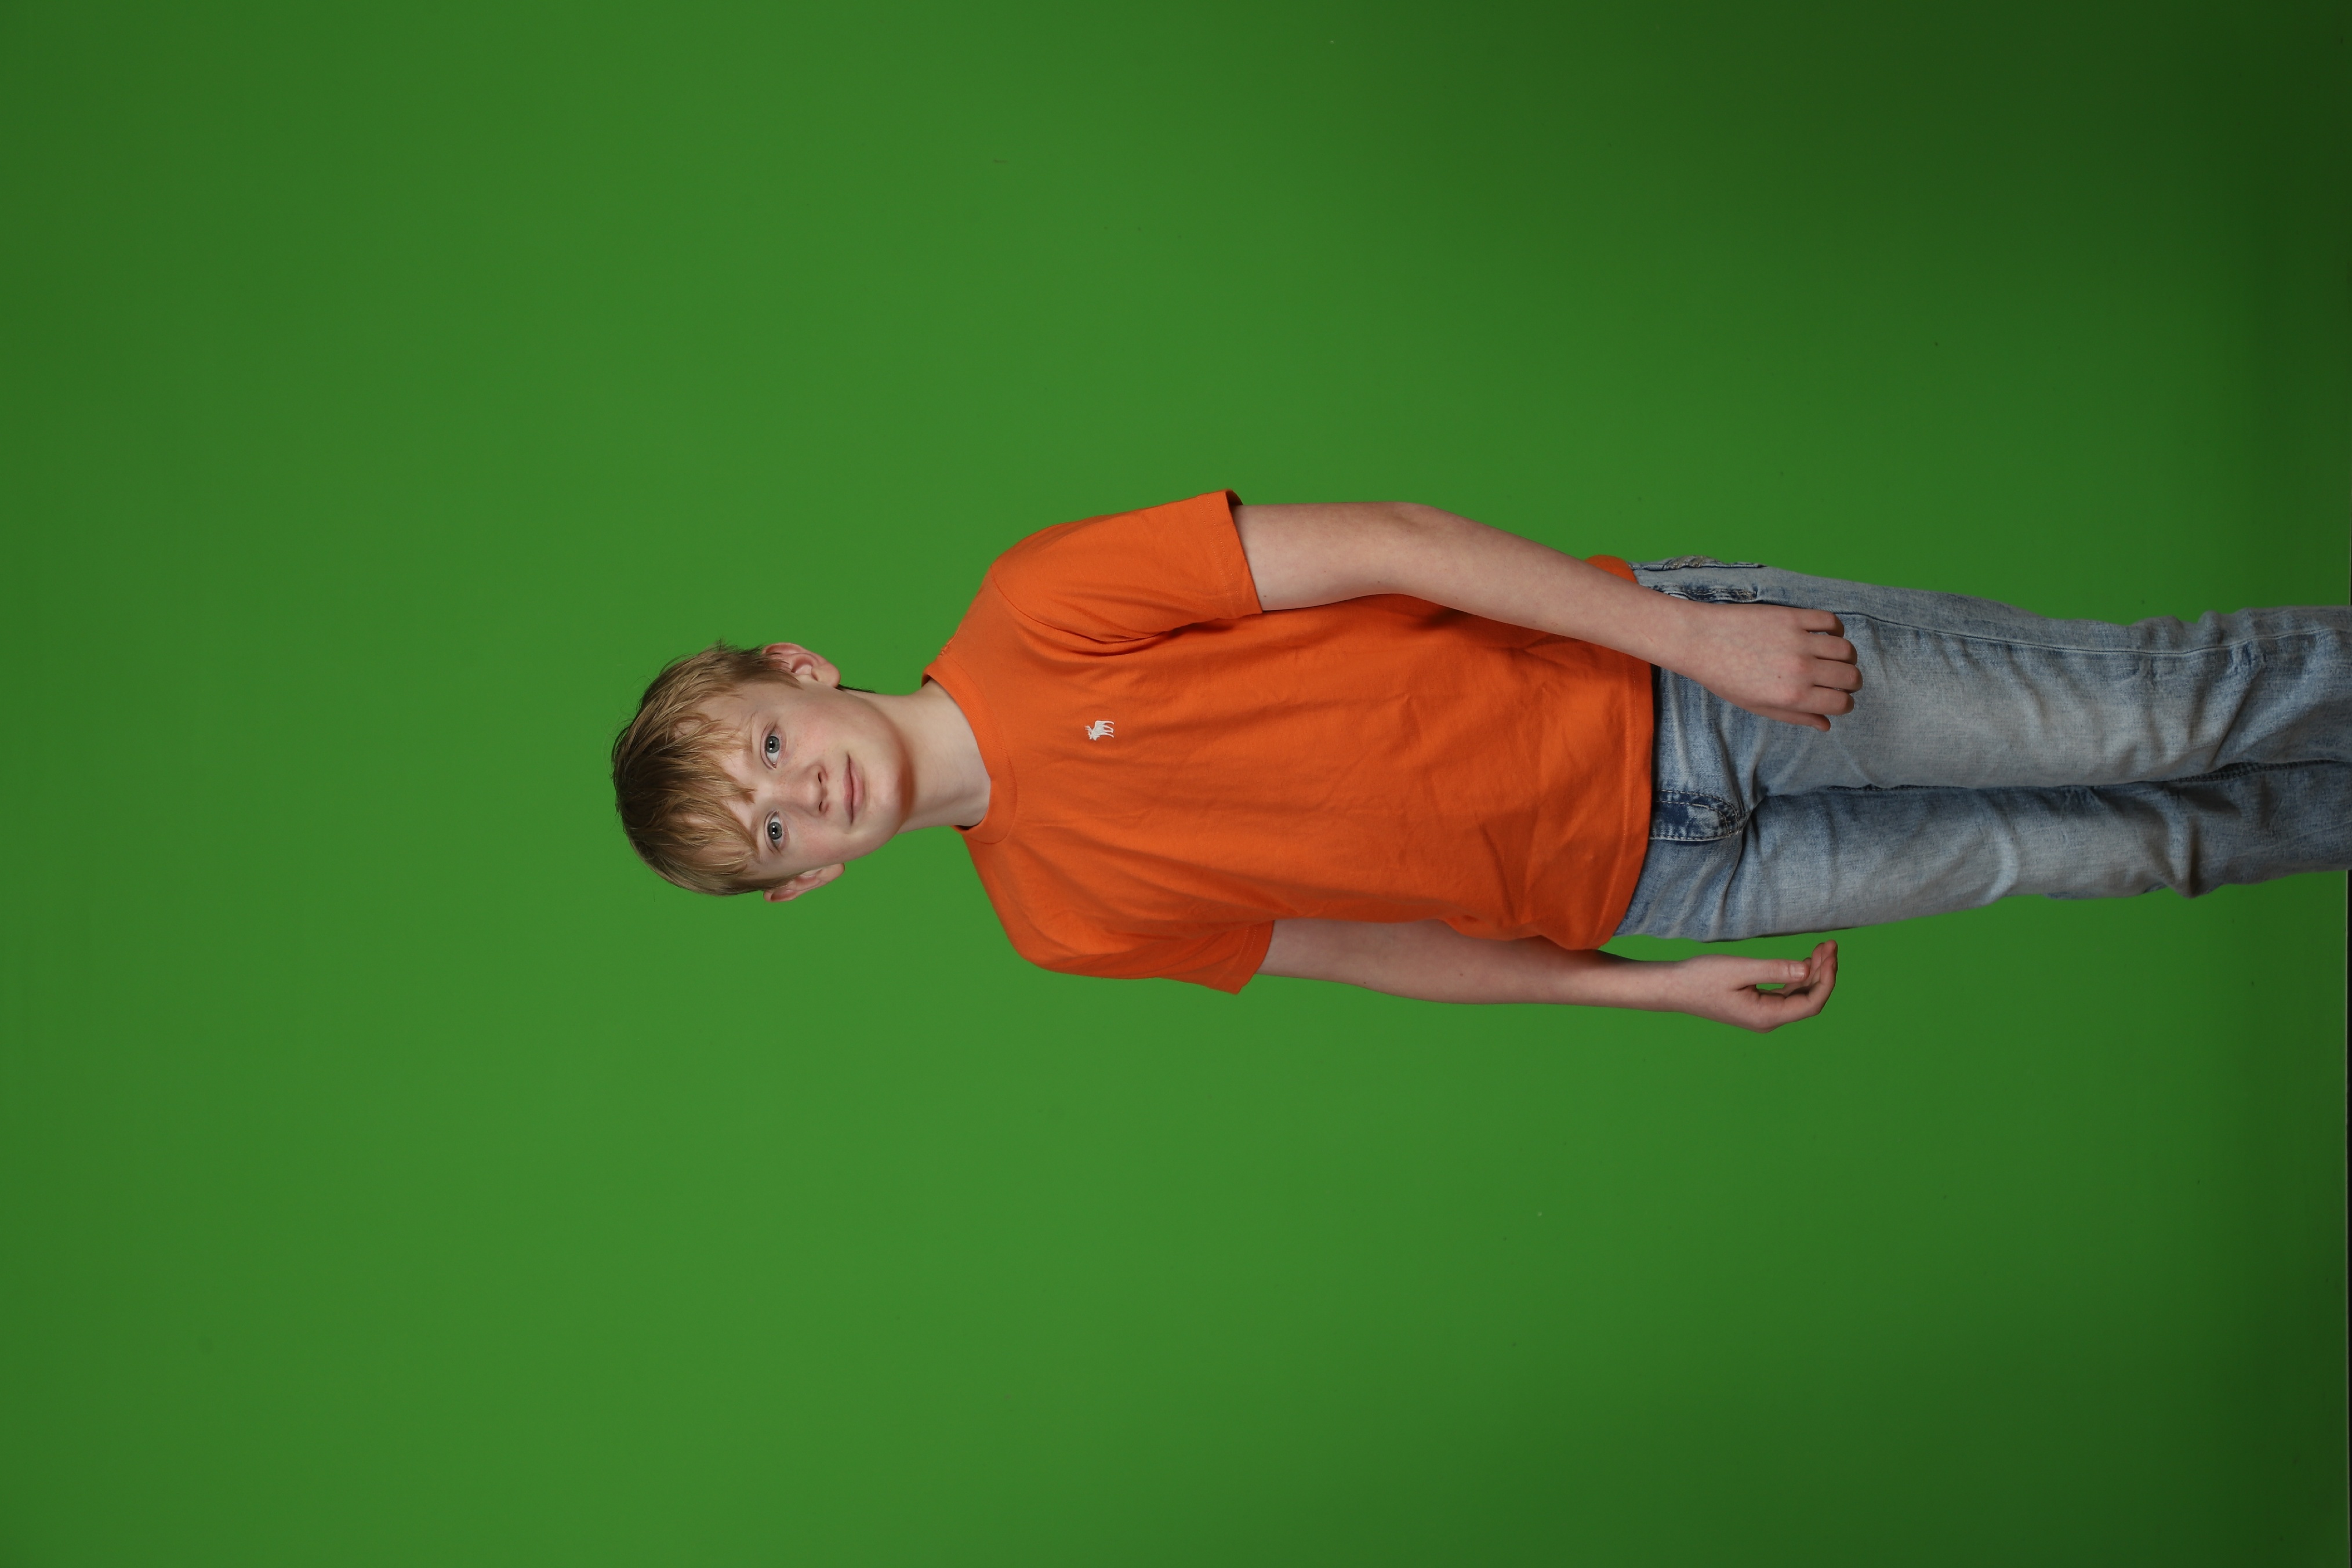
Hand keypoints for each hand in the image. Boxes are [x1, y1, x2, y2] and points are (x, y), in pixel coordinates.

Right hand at [1651, 941, 1838, 1031]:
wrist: (1674, 988)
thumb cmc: (1702, 977)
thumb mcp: (1740, 969)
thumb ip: (1776, 970)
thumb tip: (1808, 971)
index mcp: (1766, 1016)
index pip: (1811, 1003)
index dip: (1827, 979)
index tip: (1831, 954)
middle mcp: (1768, 1020)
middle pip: (1808, 999)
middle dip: (1823, 972)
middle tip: (1830, 944)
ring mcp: (1762, 1014)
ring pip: (1798, 996)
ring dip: (1812, 973)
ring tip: (1821, 948)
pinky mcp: (1756, 1006)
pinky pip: (1785, 994)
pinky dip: (1796, 977)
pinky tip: (1803, 962)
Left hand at [1667, 600, 1859, 730]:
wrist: (1699, 640)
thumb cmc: (1724, 678)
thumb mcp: (1758, 706)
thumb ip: (1795, 716)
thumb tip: (1826, 725)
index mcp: (1791, 696)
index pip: (1842, 703)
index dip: (1845, 704)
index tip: (1838, 699)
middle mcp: (1799, 669)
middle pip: (1851, 677)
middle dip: (1851, 682)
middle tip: (1839, 680)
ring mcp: (1798, 641)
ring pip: (1847, 649)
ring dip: (1846, 657)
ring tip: (1833, 658)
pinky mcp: (1792, 617)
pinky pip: (1831, 621)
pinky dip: (1835, 629)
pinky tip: (1825, 636)